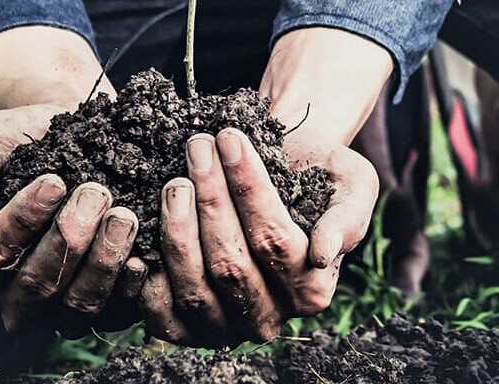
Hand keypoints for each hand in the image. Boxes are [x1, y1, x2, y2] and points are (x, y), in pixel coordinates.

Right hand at [0, 26, 134, 332]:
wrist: (71, 136)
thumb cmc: (18, 143)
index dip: (19, 223)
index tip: (52, 182)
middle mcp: (14, 298)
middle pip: (36, 285)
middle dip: (68, 239)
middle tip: (95, 194)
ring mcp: (60, 309)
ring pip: (78, 303)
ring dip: (103, 260)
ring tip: (123, 216)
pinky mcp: (105, 308)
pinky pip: (119, 310)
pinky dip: (132, 284)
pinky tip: (142, 252)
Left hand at [136, 27, 388, 345]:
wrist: (279, 172)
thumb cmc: (316, 173)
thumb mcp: (353, 182)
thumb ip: (350, 216)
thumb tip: (322, 251)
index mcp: (314, 290)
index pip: (275, 241)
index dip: (249, 189)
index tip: (230, 137)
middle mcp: (271, 318)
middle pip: (232, 265)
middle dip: (211, 200)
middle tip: (196, 146)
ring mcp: (227, 328)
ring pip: (197, 285)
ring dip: (178, 228)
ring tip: (173, 179)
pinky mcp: (186, 329)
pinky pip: (163, 312)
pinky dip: (148, 273)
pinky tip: (146, 228)